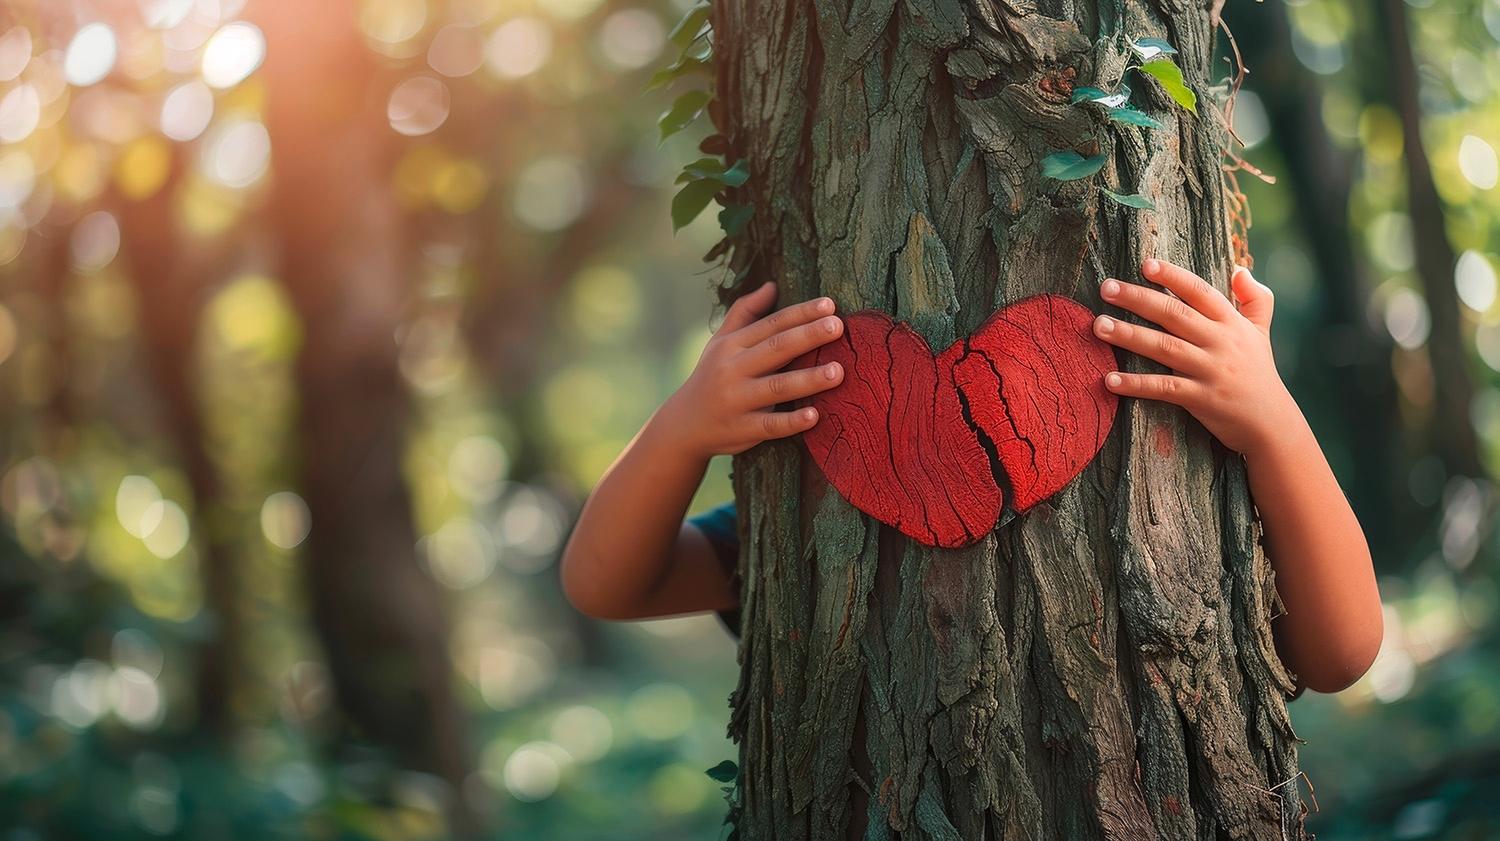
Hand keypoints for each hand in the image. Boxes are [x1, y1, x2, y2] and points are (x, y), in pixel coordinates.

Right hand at [661, 281, 845, 457]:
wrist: (684, 425)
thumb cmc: (711, 377)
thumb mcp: (720, 342)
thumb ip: (745, 313)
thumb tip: (771, 285)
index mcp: (731, 346)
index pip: (771, 325)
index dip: (800, 313)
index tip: (829, 305)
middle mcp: (732, 370)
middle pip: (776, 349)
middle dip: (808, 336)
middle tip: (837, 326)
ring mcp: (736, 401)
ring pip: (776, 388)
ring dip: (808, 379)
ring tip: (838, 371)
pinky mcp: (741, 430)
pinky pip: (769, 425)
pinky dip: (791, 422)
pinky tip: (815, 415)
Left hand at [1092, 259, 1295, 455]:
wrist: (1271, 423)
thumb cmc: (1259, 373)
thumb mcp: (1261, 332)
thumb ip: (1255, 299)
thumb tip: (1240, 269)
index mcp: (1232, 323)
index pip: (1199, 291)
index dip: (1173, 276)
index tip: (1145, 264)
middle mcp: (1221, 342)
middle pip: (1174, 314)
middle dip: (1138, 299)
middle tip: (1106, 288)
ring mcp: (1210, 370)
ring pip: (1165, 347)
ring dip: (1129, 336)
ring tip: (1098, 326)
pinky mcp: (1201, 399)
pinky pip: (1164, 388)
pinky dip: (1136, 385)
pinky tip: (1109, 380)